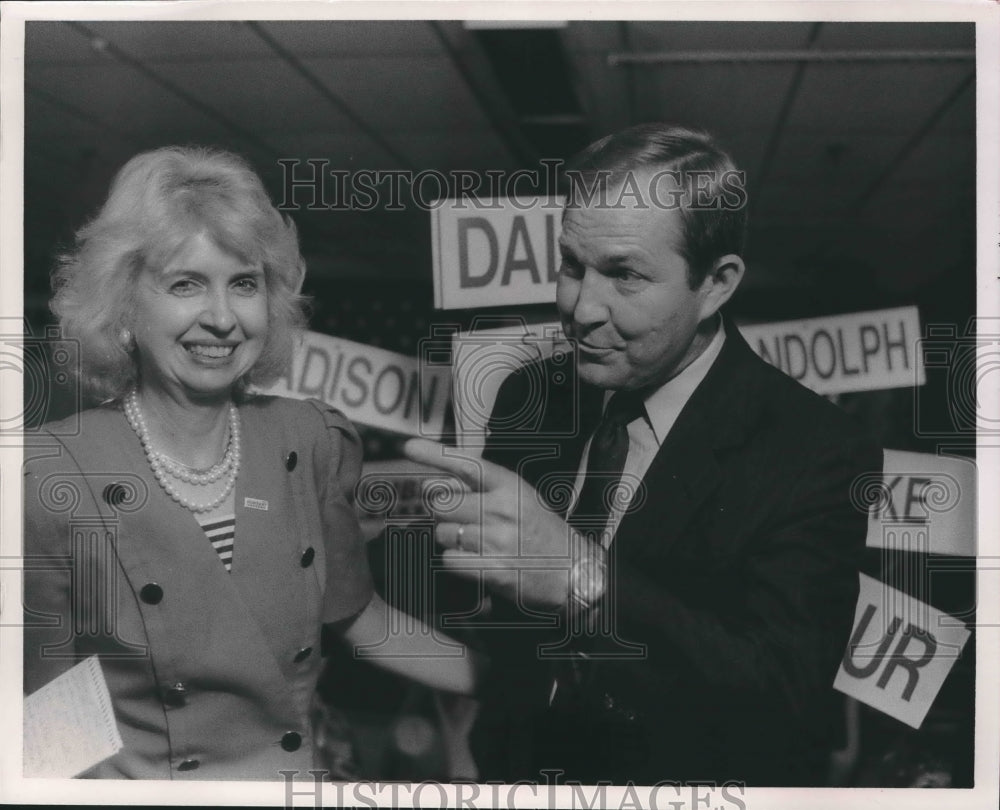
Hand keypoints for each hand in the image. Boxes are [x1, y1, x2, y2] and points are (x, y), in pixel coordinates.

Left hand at [403, 438, 581, 610]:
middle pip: (442, 503)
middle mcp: (503, 508)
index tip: (408, 447)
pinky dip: (455, 562)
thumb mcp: (518, 499)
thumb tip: (430, 485)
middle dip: (442, 512)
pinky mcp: (493, 570)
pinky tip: (475, 562)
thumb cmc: (540, 532)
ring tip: (476, 544)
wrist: (574, 571)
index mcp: (510, 486)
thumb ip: (478, 489)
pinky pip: (449, 560)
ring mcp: (498, 539)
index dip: (434, 454)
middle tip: (461, 520)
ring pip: (442, 532)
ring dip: (450, 540)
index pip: (466, 464)